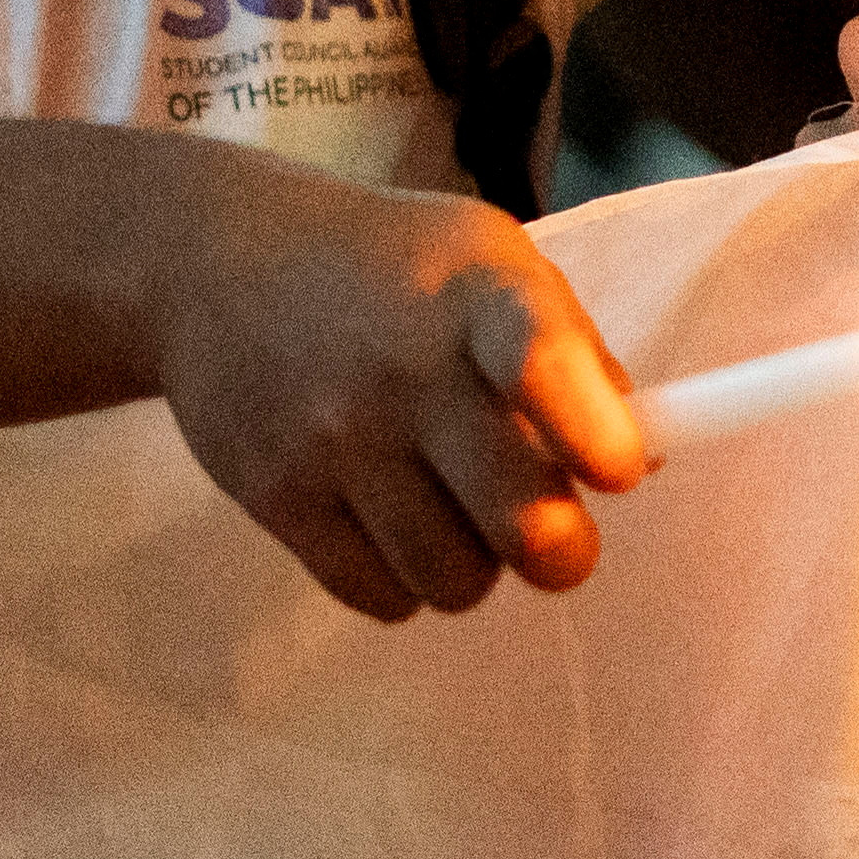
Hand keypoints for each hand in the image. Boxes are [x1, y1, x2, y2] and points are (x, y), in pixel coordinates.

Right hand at [141, 153, 650, 618]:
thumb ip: (574, 354)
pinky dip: (406, 582)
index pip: (541, 359)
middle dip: (561, 552)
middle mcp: (402, 367)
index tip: (620, 472)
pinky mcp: (274, 495)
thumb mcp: (493, 262)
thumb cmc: (394, 268)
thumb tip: (643, 463)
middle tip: (559, 541)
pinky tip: (396, 524)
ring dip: (477, 567)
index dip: (592, 430)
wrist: (214, 261)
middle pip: (517, 517)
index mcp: (478, 294)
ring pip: (456, 579)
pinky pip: (381, 598)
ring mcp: (332, 437)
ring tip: (456, 513)